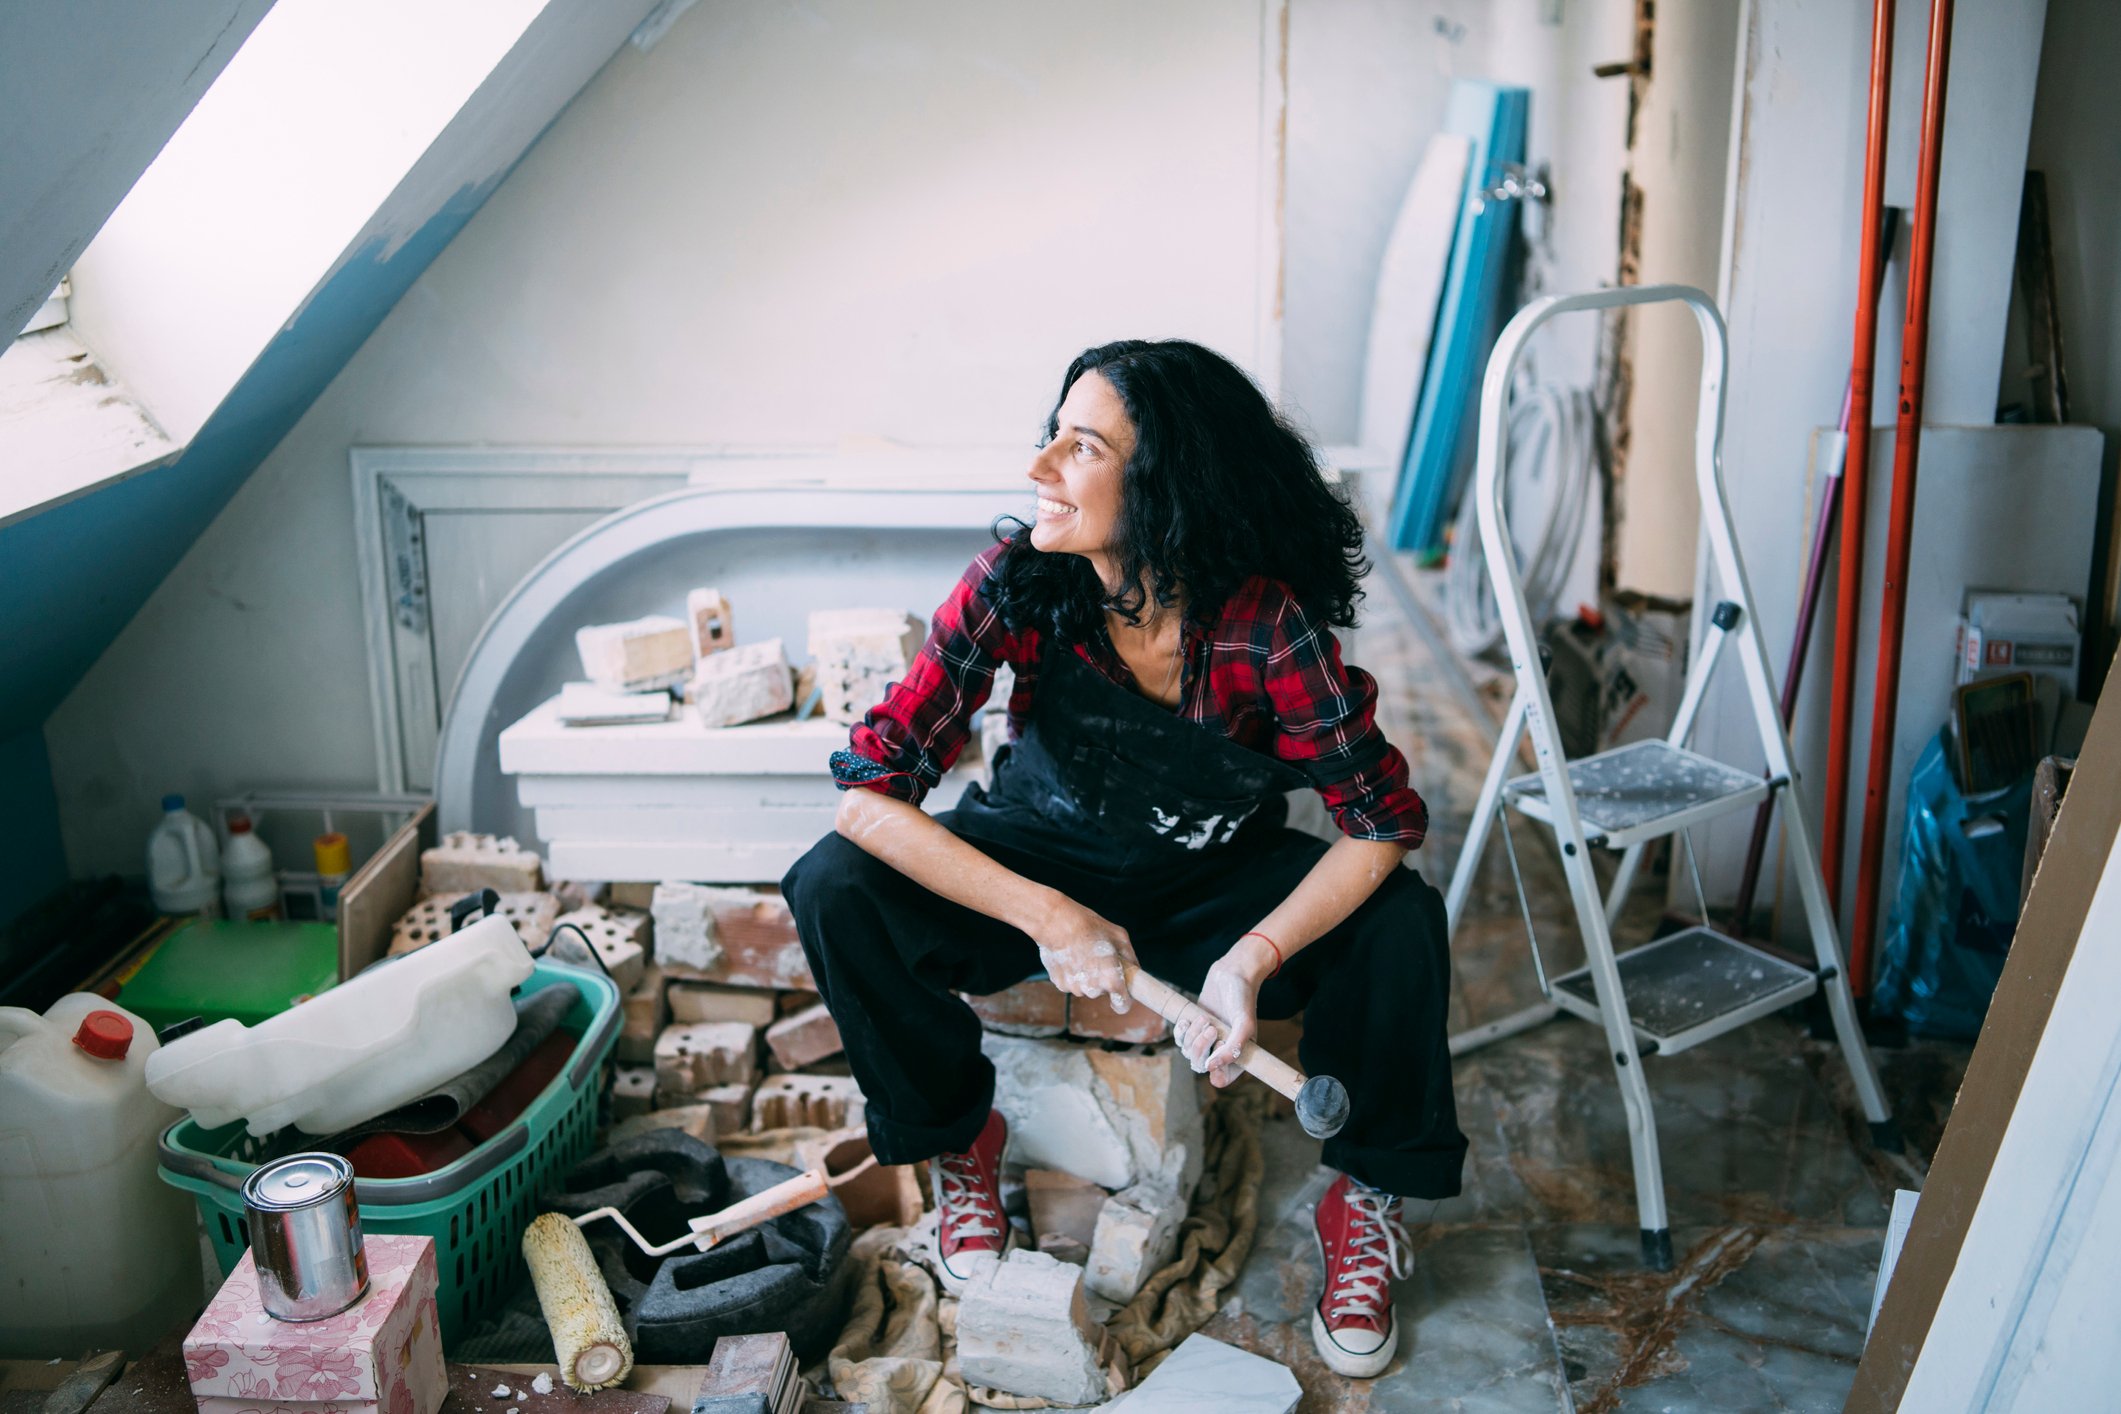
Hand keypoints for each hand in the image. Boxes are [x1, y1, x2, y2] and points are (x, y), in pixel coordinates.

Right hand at [1028, 895, 1138, 1011]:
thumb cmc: (1090, 927)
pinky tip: (1070, 957)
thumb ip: (1130, 959)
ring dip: (1087, 976)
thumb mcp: (1119, 937)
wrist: (1057, 923)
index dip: (1124, 999)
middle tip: (1099, 959)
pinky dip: (1073, 974)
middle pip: (1102, 992)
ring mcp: (1075, 988)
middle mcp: (1093, 989)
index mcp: (1111, 980)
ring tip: (1082, 954)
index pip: (1122, 1006)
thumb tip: (1134, 972)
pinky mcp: (1060, 984)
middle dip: (1103, 979)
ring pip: (1086, 987)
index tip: (1122, 992)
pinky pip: (1073, 983)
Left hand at [1174, 937, 1274, 1087]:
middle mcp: (1221, 1051)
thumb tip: (1210, 1068)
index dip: (1216, 1074)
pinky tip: (1189, 1019)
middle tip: (1212, 1028)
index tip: (1212, 1061)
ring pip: (1188, 1052)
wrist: (1231, 974)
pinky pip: (1180, 1040)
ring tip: (1205, 1018)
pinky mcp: (1194, 1028)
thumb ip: (1233, 1049)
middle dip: (1201, 1047)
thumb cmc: (1242, 999)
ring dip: (1192, 1036)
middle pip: (1200, 1066)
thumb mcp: (1244, 1025)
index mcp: (1238, 1055)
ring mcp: (1206, 1040)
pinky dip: (1181, 1031)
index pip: (1223, 1079)